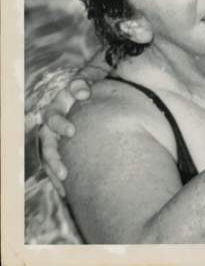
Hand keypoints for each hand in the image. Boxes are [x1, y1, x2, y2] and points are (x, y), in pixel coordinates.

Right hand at [38, 77, 93, 195]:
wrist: (87, 95)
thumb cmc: (87, 90)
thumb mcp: (85, 83)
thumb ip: (82, 85)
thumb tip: (83, 93)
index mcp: (56, 109)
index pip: (53, 117)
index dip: (59, 124)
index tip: (72, 132)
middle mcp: (50, 125)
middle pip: (46, 143)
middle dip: (54, 157)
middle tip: (65, 171)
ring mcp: (53, 137)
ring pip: (47, 157)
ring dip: (54, 171)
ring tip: (64, 183)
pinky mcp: (58, 149)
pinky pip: (53, 165)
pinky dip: (58, 177)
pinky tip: (66, 191)